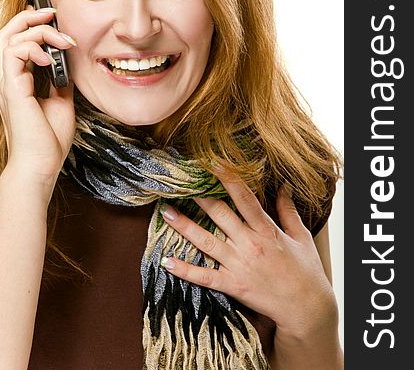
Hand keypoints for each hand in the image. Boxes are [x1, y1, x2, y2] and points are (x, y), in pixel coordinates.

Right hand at [0, 7, 76, 190]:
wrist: (42, 165)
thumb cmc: (49, 140)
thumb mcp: (61, 102)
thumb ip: (60, 82)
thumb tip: (70, 65)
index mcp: (18, 82)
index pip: (15, 43)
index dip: (31, 26)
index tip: (53, 20)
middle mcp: (8, 79)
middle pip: (6, 33)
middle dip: (29, 18)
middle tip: (52, 14)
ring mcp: (7, 84)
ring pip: (7, 38)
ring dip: (36, 31)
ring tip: (61, 38)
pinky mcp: (12, 89)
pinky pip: (13, 53)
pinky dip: (33, 48)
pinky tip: (52, 59)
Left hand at [160, 179, 336, 338]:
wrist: (306, 309)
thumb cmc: (306, 272)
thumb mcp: (302, 236)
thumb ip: (288, 210)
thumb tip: (283, 186)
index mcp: (266, 230)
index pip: (245, 199)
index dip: (229, 179)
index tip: (214, 163)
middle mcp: (249, 244)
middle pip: (220, 214)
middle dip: (199, 197)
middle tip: (181, 183)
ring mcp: (239, 265)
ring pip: (206, 241)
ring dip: (184, 226)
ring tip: (165, 212)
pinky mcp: (233, 285)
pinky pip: (204, 276)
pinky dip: (185, 270)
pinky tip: (167, 261)